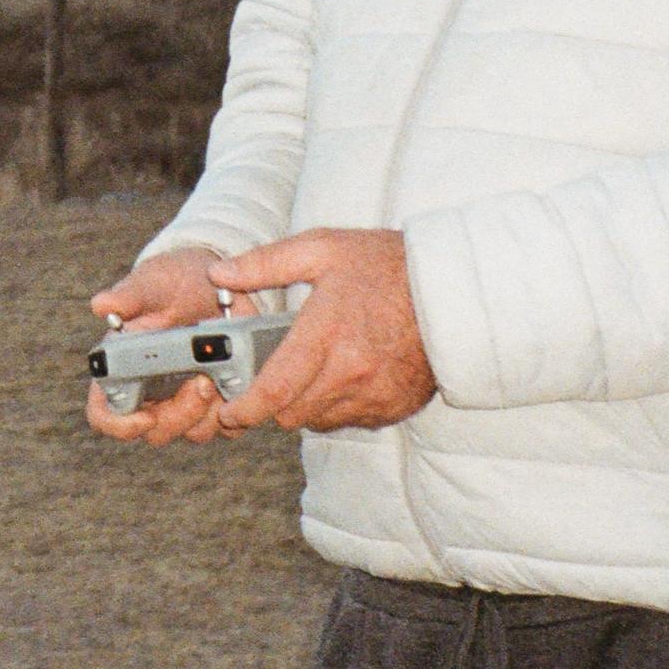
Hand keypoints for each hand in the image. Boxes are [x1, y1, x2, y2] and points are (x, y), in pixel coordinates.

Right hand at [83, 247, 233, 445]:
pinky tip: (239, 378)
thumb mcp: (153, 282)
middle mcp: (152, 391)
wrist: (217, 280)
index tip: (146, 416)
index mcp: (123, 368)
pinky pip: (230, 423)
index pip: (106, 413)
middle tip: (201, 383)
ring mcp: (187, 399)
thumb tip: (101, 305)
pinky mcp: (221, 399)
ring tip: (221, 376)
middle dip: (180, 415)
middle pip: (156, 430)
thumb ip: (130, 295)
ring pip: (195, 431)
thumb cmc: (172, 281)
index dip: (120, 425)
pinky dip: (238, 408)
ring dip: (209, 412)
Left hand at [206, 228, 437, 434]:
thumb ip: (265, 263)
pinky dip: (336, 406)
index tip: (228, 413)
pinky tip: (341, 375)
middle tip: (266, 383)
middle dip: (270, 405)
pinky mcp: (393, 406)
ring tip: (309, 371)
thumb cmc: (384, 264)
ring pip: (318, 420)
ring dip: (304, 405)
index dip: (245, 409)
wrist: (450, 289)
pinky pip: (350, 420)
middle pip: (291, 414)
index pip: (275, 390)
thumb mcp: (322, 248)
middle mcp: (350, 371)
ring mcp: (375, 394)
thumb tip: (218, 274)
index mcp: (326, 333)